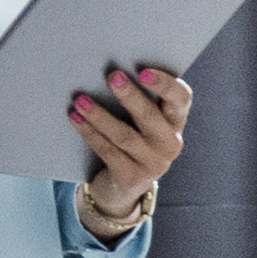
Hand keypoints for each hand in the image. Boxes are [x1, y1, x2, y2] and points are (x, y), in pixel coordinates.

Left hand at [69, 66, 190, 229]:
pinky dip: (89, 133)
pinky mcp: (132, 177)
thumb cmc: (133, 139)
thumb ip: (138, 99)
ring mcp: (153, 163)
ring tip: (80, 100)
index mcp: (176, 121)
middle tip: (113, 76)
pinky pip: (108, 151)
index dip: (165, 84)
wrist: (125, 186)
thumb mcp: (142, 121)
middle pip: (150, 116)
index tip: (144, 72)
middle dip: (130, 96)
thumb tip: (111, 72)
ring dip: (100, 115)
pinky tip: (75, 118)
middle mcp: (170, 143)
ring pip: (124, 135)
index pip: (181, 98)